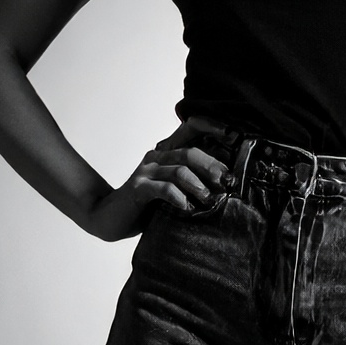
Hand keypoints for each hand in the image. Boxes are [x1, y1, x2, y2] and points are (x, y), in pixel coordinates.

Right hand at [84, 123, 228, 240]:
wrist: (110, 217)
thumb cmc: (147, 205)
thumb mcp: (173, 189)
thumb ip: (192, 180)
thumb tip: (227, 182)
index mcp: (167, 151)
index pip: (191, 127)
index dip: (213, 127)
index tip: (235, 137)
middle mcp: (157, 156)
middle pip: (190, 152)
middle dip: (212, 166)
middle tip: (227, 181)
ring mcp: (146, 171)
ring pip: (179, 169)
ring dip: (199, 184)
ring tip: (210, 199)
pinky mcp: (139, 188)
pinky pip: (164, 188)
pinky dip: (179, 197)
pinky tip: (187, 207)